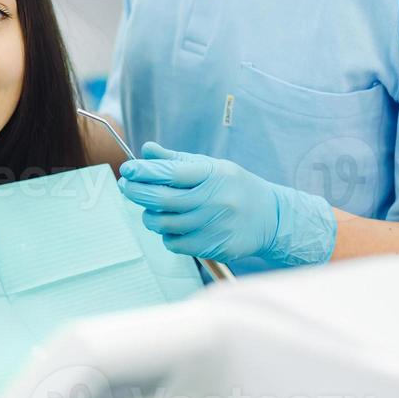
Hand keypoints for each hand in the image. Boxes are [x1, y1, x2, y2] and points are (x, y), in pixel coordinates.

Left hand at [119, 142, 335, 266]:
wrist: (271, 218)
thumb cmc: (233, 187)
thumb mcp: (211, 166)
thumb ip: (176, 160)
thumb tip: (146, 150)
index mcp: (213, 175)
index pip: (171, 173)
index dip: (144, 171)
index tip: (128, 169)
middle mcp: (214, 200)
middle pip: (162, 199)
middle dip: (137, 192)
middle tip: (127, 186)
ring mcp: (214, 225)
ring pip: (164, 223)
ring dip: (150, 216)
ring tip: (151, 208)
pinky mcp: (214, 247)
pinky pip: (175, 243)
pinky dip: (166, 235)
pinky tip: (172, 226)